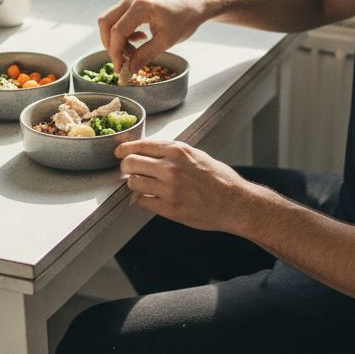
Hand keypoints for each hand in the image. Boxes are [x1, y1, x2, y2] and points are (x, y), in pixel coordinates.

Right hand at [97, 0, 209, 75]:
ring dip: (117, 39)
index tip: (120, 68)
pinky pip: (120, 18)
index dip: (116, 53)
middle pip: (106, 22)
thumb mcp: (166, 41)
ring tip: (133, 52)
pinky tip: (139, 39)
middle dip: (110, 45)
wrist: (196, 4)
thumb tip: (130, 69)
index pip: (117, 31)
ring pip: (111, 20)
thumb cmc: (186, 19)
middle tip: (122, 60)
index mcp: (140, 7)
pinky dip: (124, 32)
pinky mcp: (135, 2)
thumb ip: (145, 55)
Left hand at [116, 140, 259, 233]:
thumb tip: (151, 151)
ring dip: (134, 184)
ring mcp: (169, 189)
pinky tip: (151, 198)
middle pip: (131, 163)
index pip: (140, 145)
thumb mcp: (197, 155)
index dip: (125, 149)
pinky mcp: (169, 208)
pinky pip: (142, 201)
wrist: (234, 203)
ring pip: (133, 183)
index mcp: (178, 151)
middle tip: (128, 171)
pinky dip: (143, 200)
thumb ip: (174, 153)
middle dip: (126, 167)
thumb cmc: (220, 180)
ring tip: (143, 186)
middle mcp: (171, 168)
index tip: (119, 152)